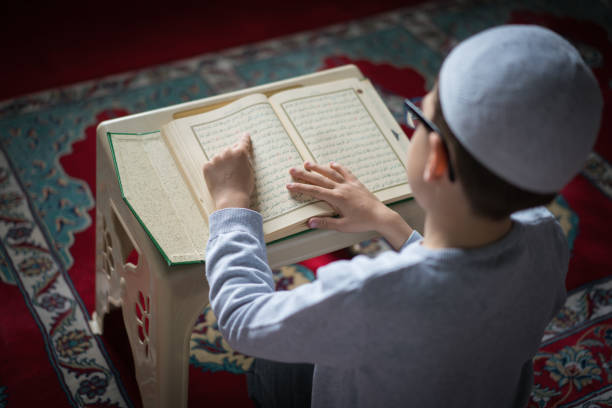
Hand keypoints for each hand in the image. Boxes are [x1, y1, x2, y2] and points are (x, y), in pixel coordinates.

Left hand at [203, 133, 254, 209]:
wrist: (231, 199)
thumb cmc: (243, 188)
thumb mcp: (250, 172)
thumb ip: (245, 161)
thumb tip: (241, 157)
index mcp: (240, 153)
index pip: (243, 142)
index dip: (245, 139)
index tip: (245, 135)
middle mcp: (227, 153)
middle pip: (229, 150)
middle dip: (231, 156)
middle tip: (233, 168)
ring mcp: (215, 159)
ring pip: (219, 158)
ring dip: (222, 163)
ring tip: (226, 177)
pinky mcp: (206, 166)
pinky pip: (210, 165)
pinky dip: (213, 170)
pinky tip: (218, 179)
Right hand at [287, 162, 412, 248]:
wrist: (380, 216)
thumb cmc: (362, 222)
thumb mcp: (343, 226)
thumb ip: (326, 223)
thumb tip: (309, 222)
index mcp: (337, 198)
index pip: (314, 191)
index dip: (301, 187)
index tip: (289, 185)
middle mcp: (342, 188)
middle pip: (319, 179)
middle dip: (304, 174)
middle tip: (292, 170)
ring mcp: (349, 184)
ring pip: (331, 173)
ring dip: (318, 167)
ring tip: (307, 163)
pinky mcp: (357, 183)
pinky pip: (346, 172)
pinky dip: (338, 167)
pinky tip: (331, 163)